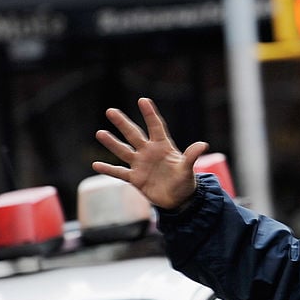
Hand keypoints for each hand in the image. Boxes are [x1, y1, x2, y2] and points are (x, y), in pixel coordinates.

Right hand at [93, 97, 208, 209]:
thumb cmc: (185, 182)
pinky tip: (96, 164)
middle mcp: (149, 152)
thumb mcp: (188, 169)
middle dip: (123, 123)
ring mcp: (140, 164)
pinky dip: (108, 169)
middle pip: (134, 135)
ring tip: (100, 133)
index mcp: (163, 147)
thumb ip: (192, 156)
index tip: (143, 100)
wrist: (178, 200)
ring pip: (123, 151)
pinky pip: (119, 172)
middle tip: (110, 111)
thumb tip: (203, 145)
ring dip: (112, 143)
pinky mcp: (135, 178)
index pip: (156, 127)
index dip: (150, 114)